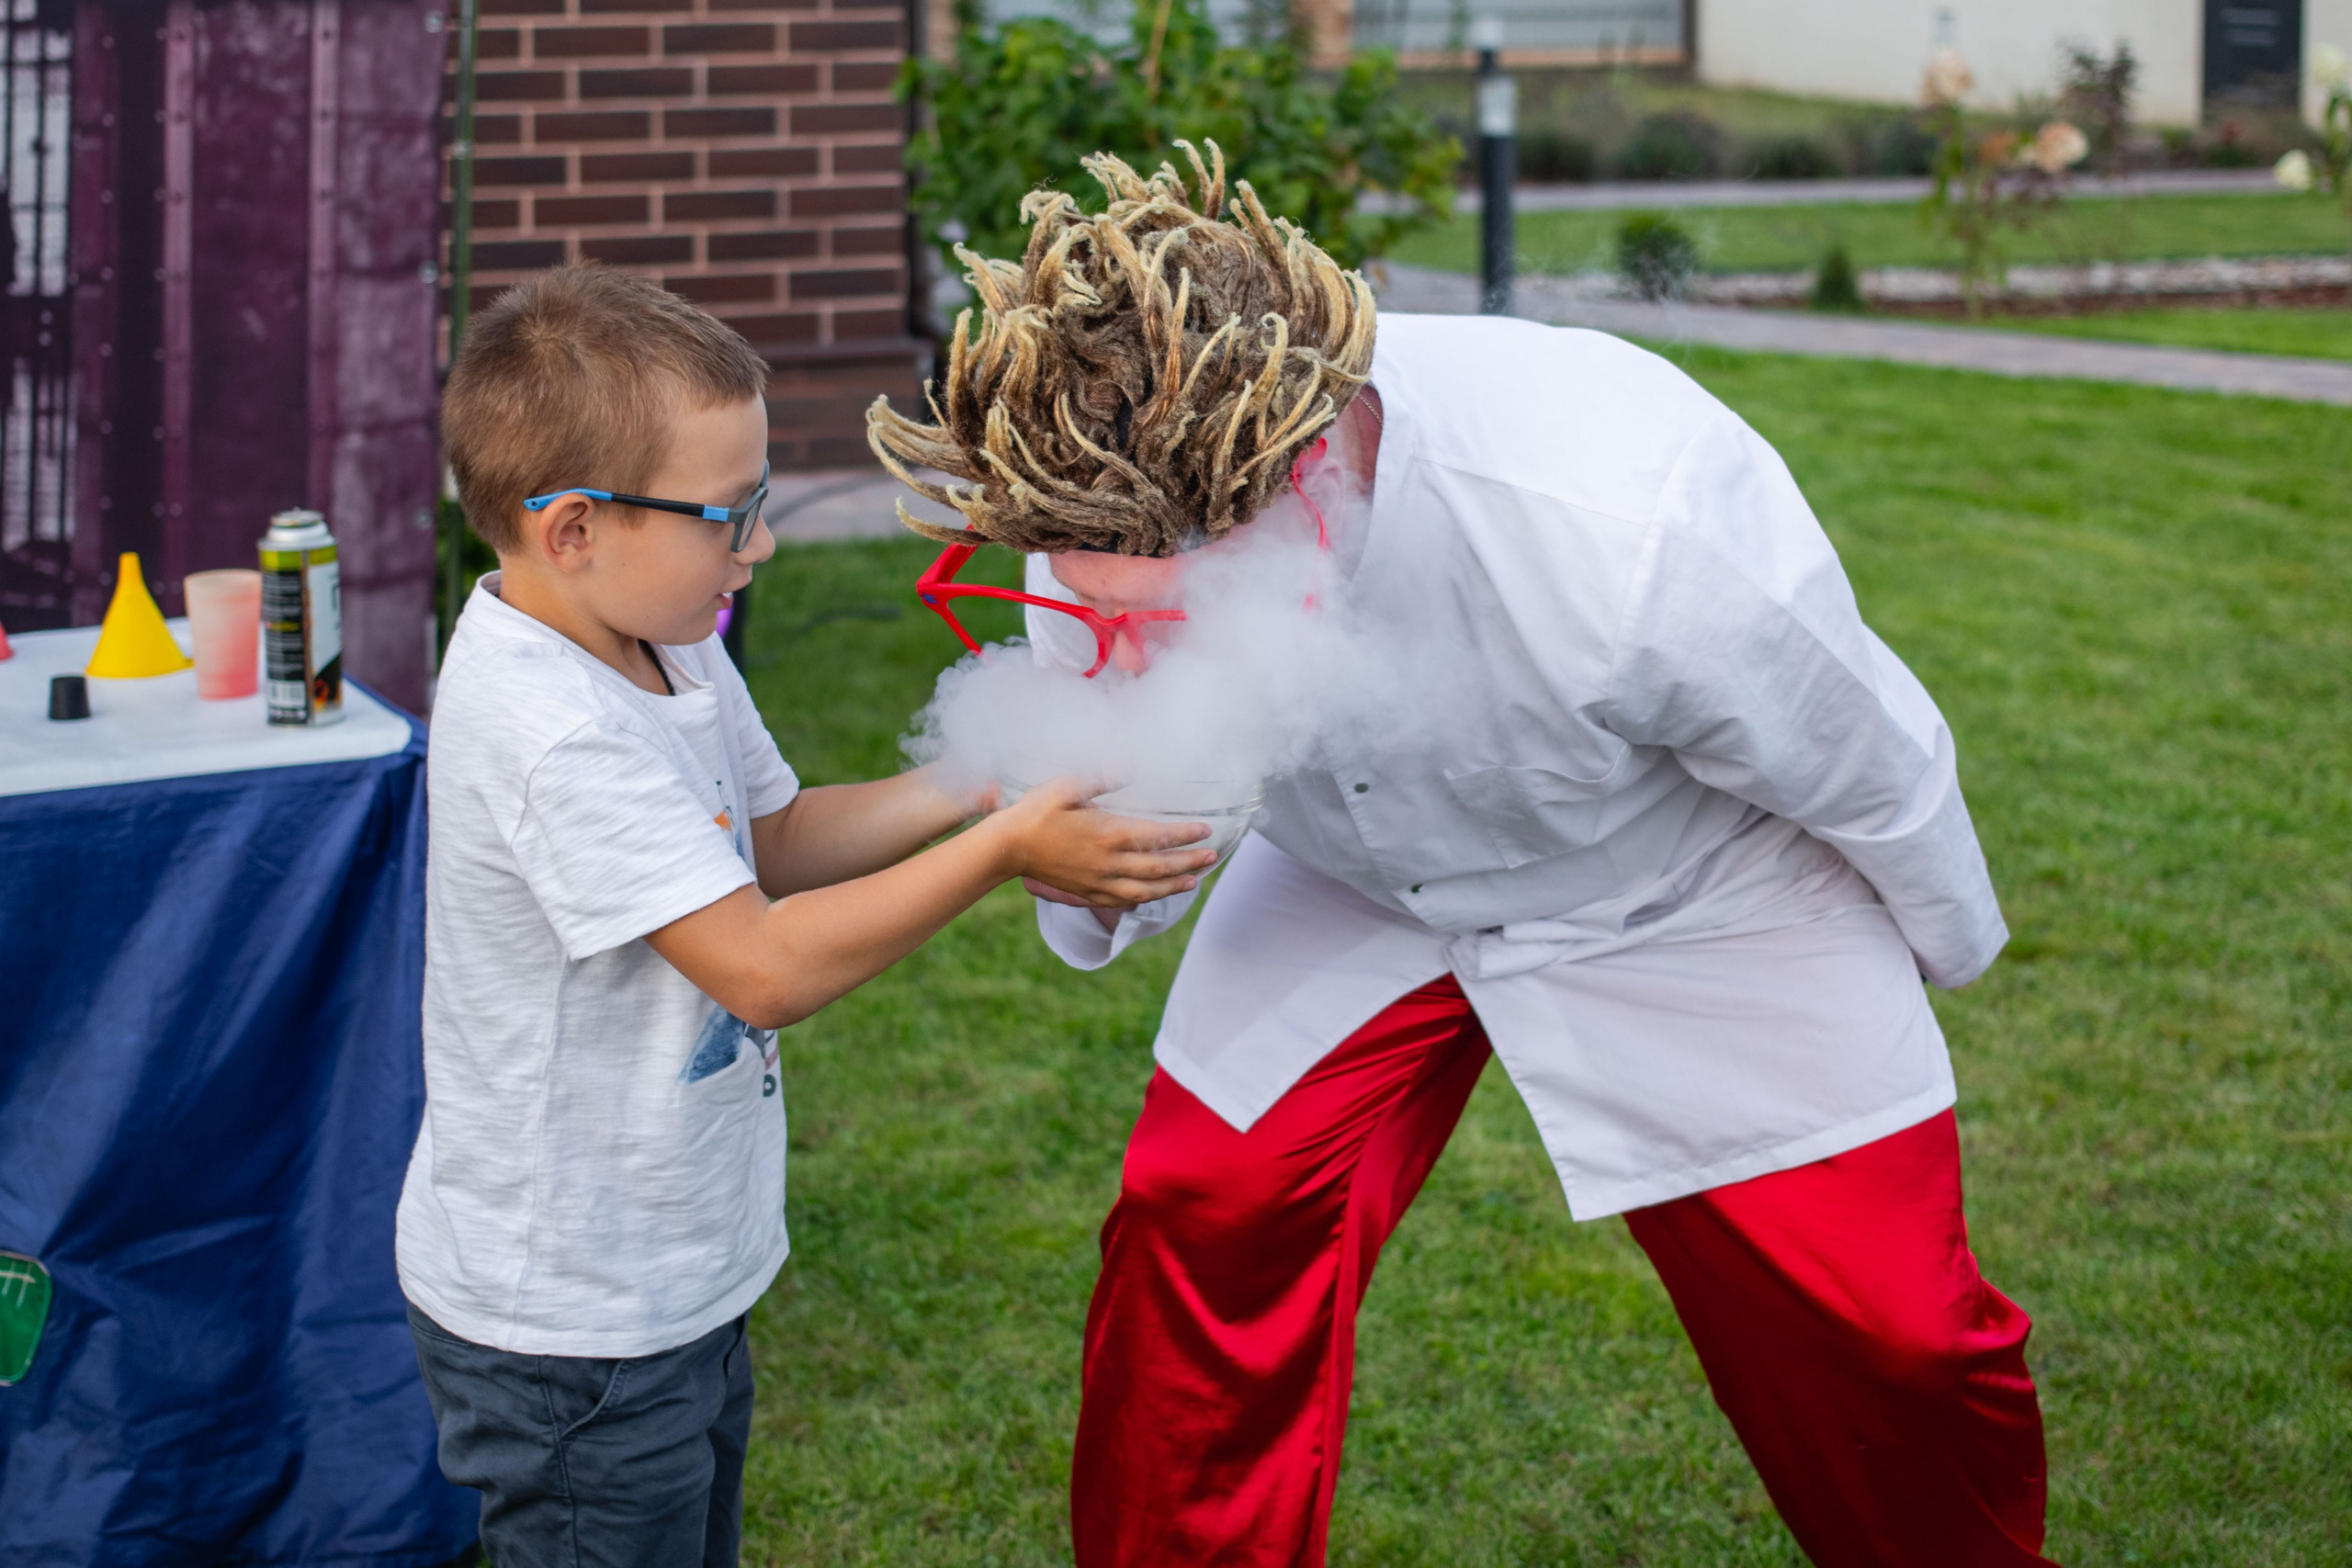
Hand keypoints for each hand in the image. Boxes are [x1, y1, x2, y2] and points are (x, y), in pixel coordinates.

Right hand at [987, 775, 1214, 906]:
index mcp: (1108, 834)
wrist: (1007, 847)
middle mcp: (1108, 863)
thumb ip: (1099, 779)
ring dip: (1172, 886)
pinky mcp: (1086, 892)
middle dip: (1189, 862)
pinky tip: (1153, 896)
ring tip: (1193, 881)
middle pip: (1159, 867)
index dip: (1184, 834)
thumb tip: (1129, 768)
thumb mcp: (1066, 787)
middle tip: (1212, 857)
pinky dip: (1144, 899)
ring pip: (1145, 890)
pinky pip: (1122, 901)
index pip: (1157, 836)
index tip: (1205, 830)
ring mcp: (1098, 882)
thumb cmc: (1036, 812)